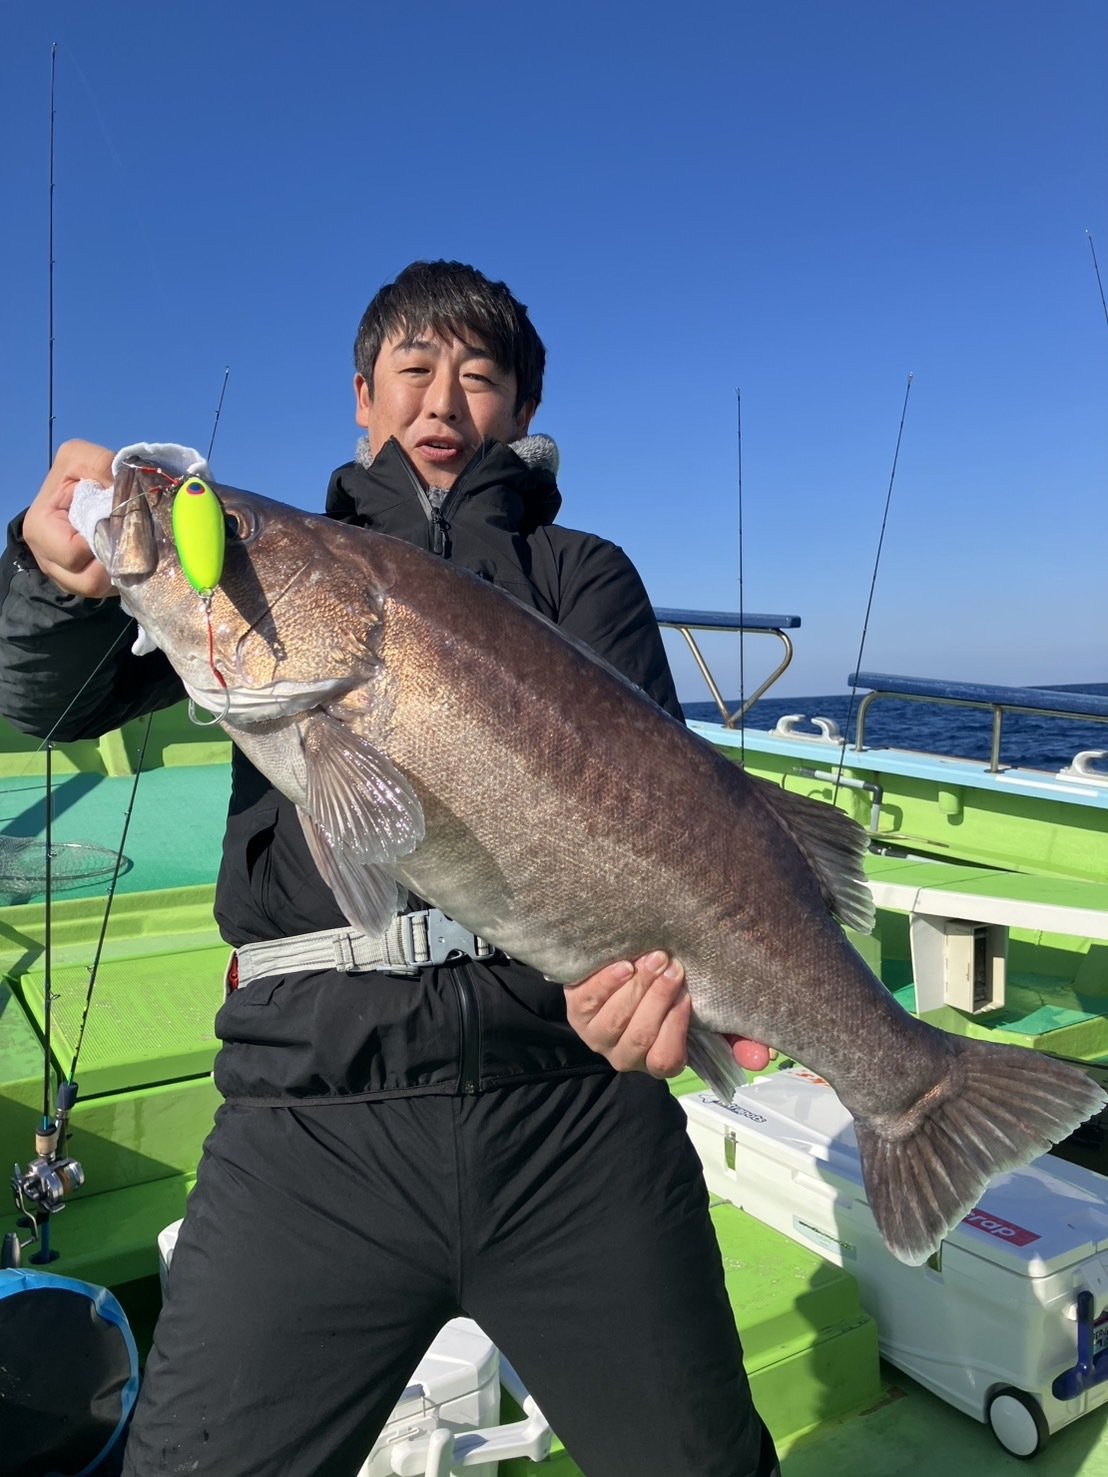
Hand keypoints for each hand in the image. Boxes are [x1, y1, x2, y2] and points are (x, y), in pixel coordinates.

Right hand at [22, 440, 115, 597]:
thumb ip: (100, 464)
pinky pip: (102, 593)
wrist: (80, 490)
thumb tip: (126, 485)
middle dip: (113, 562)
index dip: (100, 542)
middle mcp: (46, 558)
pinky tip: (123, 558)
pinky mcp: (77, 583)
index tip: (118, 524)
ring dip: (118, 572)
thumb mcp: (81, 457)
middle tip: (130, 541)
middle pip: (87, 581)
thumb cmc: (78, 476)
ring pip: (97, 591)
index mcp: (39, 528)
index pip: (73, 554)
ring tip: (128, 549)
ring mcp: (61, 575)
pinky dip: (117, 578)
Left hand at [565, 952, 773, 1079]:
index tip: (687, 996)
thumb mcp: (702, 1013)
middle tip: (673, 965)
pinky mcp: (576, 1009)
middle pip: (640, 1036)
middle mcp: (624, 1055)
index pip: (666, 1060)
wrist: (620, 971)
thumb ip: (733, 1033)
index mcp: (656, 1059)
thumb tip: (763, 1057)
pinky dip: (608, 980)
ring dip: (637, 986)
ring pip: (615, 1019)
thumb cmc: (667, 995)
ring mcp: (596, 1034)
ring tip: (654, 958)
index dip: (675, 1029)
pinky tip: (625, 963)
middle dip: (657, 998)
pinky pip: (590, 999)